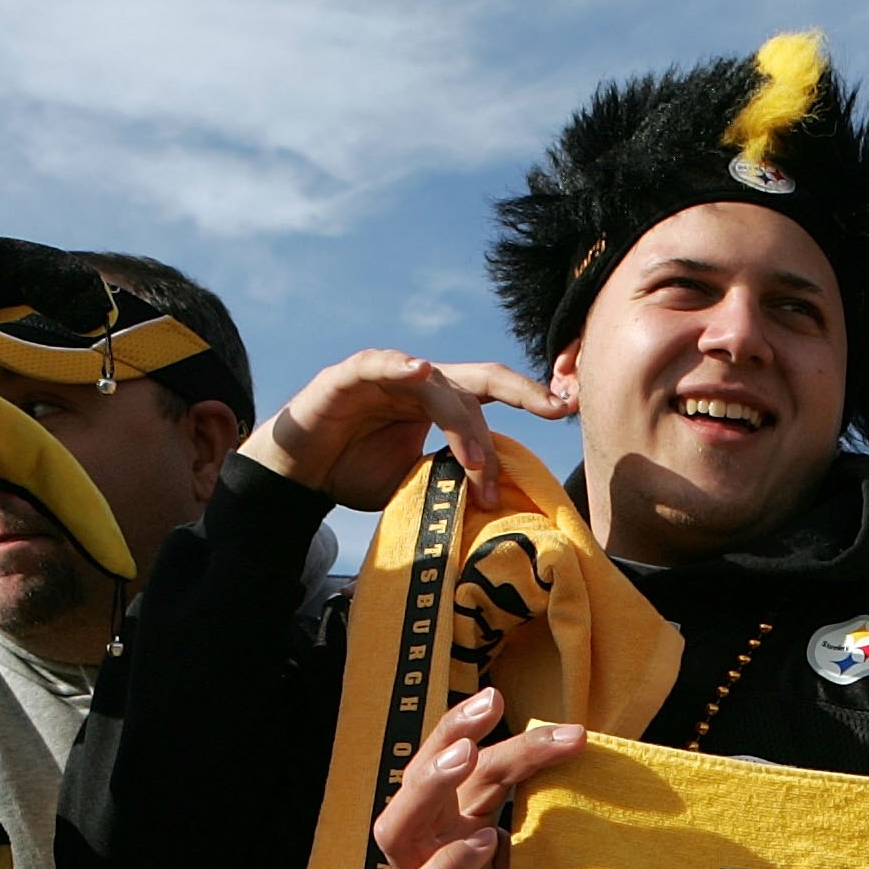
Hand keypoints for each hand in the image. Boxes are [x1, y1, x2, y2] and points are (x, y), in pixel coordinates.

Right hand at [244, 349, 569, 510]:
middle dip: (521, 394)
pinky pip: (379, 364)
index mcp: (438, 403)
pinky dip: (399, 367)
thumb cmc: (356, 474)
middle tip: (554, 410)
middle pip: (478, 382)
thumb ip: (452, 480)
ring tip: (477, 462)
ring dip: (462, 423)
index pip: (492, 393)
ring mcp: (386, 374)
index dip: (530, 396)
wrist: (298, 476)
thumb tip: (497, 504)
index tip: (570, 407)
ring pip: (438, 385)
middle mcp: (419, 382)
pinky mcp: (349, 376)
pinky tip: (419, 373)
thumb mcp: (416, 484)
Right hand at [372, 686, 584, 868]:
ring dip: (428, 785)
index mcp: (462, 823)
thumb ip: (553, 808)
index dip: (493, 734)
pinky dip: (450, 862)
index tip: (534, 708)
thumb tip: (589, 746)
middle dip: (449, 734)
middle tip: (491, 703)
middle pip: (421, 780)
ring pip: (397, 828)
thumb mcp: (555, 852)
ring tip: (467, 756)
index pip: (464, 767)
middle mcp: (437, 850)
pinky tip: (484, 841)